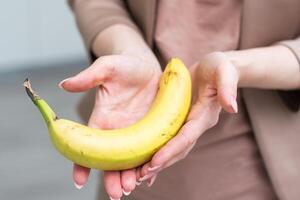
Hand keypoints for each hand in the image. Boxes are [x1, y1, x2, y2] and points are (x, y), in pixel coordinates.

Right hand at [59, 54, 160, 198]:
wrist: (147, 67)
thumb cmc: (125, 66)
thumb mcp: (107, 67)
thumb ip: (88, 77)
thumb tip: (64, 84)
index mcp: (103, 120)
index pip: (89, 145)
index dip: (81, 162)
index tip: (79, 180)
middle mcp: (117, 132)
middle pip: (110, 161)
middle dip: (112, 178)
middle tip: (117, 192)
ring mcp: (135, 134)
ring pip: (130, 162)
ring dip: (130, 176)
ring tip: (132, 186)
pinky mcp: (151, 132)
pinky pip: (149, 153)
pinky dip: (149, 166)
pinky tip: (151, 176)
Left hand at [137, 52, 239, 185]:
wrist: (214, 70)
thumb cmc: (218, 67)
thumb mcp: (224, 70)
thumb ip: (227, 86)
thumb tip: (232, 107)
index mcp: (204, 115)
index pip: (186, 136)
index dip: (171, 150)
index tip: (154, 163)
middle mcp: (196, 125)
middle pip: (178, 149)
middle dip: (161, 163)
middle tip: (141, 177)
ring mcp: (188, 125)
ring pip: (172, 149)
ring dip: (157, 163)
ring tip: (139, 176)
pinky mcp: (180, 123)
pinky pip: (168, 141)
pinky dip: (158, 154)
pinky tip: (145, 164)